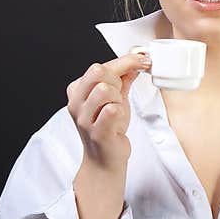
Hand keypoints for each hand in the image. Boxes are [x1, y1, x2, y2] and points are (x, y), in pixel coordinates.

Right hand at [66, 51, 151, 173]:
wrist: (105, 159)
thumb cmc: (108, 128)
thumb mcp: (116, 98)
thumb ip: (123, 78)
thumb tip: (136, 59)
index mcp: (78, 90)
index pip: (100, 66)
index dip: (126, 61)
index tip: (143, 60)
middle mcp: (76, 102)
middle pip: (98, 72)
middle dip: (117, 81)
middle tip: (120, 96)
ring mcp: (84, 118)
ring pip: (105, 89)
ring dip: (118, 99)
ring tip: (117, 110)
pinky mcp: (96, 132)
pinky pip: (111, 110)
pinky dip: (120, 112)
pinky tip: (118, 121)